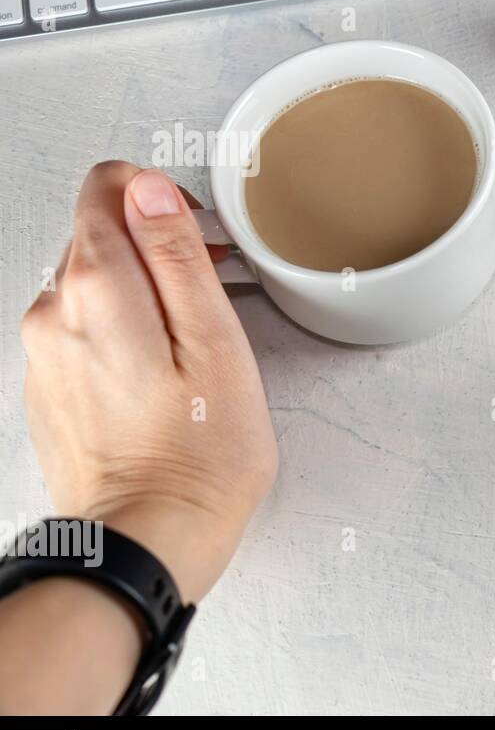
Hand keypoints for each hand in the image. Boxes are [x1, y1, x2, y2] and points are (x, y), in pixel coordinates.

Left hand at [21, 162, 276, 601]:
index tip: (203, 243)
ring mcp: (44, 352)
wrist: (145, 543)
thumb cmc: (197, 456)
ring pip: (93, 282)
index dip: (164, 201)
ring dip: (144, 293)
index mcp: (95, 288)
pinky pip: (85, 329)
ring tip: (193, 346)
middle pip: (100, 235)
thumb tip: (151, 189)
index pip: (108, 186)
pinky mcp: (51, 386)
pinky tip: (165, 376)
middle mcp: (53, 312)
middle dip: (157, 249)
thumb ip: (177, 256)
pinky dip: (125, 333)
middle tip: (212, 300)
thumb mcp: (215, 343)